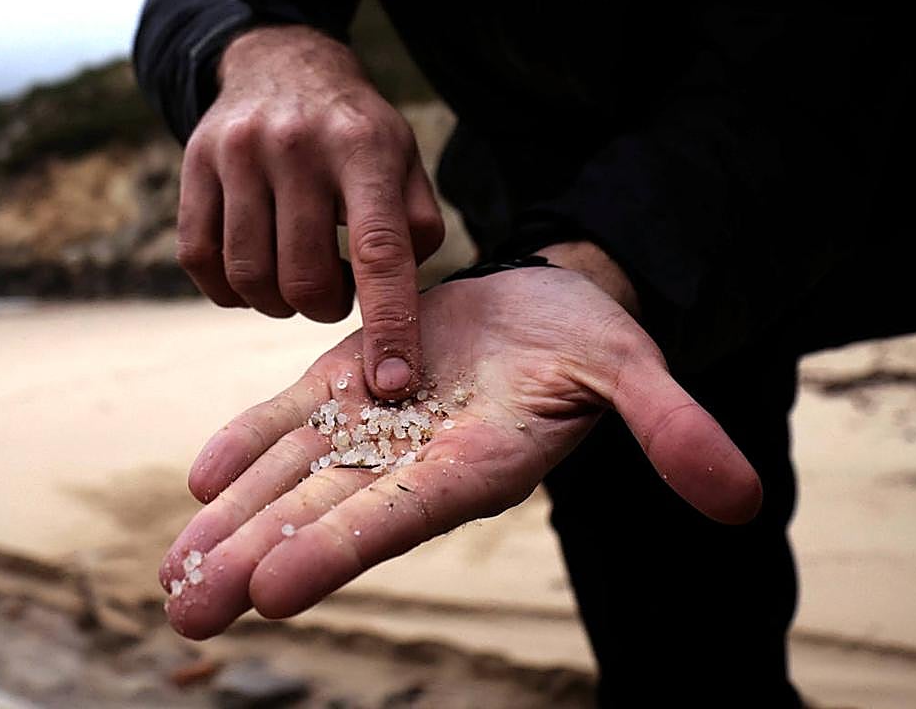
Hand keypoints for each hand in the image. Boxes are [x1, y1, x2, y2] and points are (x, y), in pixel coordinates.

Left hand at [162, 261, 762, 638]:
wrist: (545, 305)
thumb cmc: (592, 345)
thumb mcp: (633, 372)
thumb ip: (670, 430)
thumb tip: (740, 497)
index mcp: (474, 465)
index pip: (399, 516)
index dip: (339, 549)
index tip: (274, 588)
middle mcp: (412, 459)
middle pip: (325, 515)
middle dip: (257, 560)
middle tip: (190, 608)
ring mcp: (371, 424)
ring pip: (292, 478)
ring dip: (233, 523)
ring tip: (175, 572)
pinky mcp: (347, 385)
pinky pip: (289, 420)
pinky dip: (247, 445)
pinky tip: (201, 480)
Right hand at [176, 25, 443, 397]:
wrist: (280, 64)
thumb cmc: (354, 132)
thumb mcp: (403, 160)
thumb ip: (417, 227)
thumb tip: (402, 305)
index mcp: (363, 148)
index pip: (380, 252)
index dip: (389, 324)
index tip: (393, 381)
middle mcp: (296, 146)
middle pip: (304, 279)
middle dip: (324, 308)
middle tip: (334, 290)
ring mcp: (236, 153)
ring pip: (249, 278)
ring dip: (278, 301)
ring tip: (297, 275)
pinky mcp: (192, 165)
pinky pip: (201, 262)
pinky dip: (230, 288)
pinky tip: (255, 268)